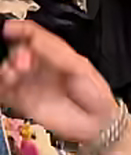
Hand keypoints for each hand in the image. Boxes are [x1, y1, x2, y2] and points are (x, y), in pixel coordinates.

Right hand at [0, 19, 117, 143]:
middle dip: (14, 53)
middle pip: (16, 51)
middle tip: (20, 63)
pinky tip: (8, 83)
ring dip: (5, 69)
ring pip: (7, 69)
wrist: (98, 124)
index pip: (30, 35)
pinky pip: (6, 90)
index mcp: (52, 54)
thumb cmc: (96, 96)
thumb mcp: (78, 65)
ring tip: (12, 74)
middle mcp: (39, 67)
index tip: (9, 30)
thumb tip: (32, 38)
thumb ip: (54, 50)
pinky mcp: (25, 101)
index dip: (18, 30)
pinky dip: (3, 85)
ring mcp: (31, 83)